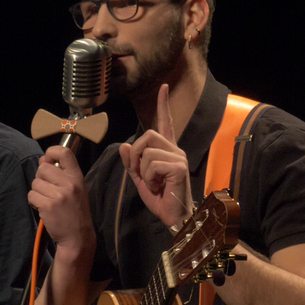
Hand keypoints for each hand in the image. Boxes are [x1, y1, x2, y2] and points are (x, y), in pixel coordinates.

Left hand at [27, 146, 94, 255]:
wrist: (77, 237)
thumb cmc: (75, 211)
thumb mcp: (75, 189)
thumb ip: (60, 173)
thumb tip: (42, 159)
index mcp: (77, 177)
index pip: (65, 152)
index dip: (52, 152)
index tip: (49, 160)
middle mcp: (69, 184)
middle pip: (42, 168)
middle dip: (41, 178)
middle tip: (49, 190)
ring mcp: (59, 195)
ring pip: (35, 183)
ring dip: (37, 192)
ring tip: (48, 201)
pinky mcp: (48, 206)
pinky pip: (31, 195)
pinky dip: (34, 202)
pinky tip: (44, 208)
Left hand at [119, 84, 191, 230]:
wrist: (174, 217)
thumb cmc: (161, 199)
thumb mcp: (140, 179)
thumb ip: (132, 163)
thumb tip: (126, 145)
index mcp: (167, 151)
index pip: (165, 123)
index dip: (163, 105)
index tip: (163, 87)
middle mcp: (176, 150)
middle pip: (147, 135)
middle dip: (136, 154)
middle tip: (140, 173)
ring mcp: (179, 157)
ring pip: (147, 150)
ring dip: (142, 170)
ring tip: (153, 183)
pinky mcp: (179, 167)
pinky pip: (152, 164)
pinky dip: (149, 178)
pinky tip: (159, 187)